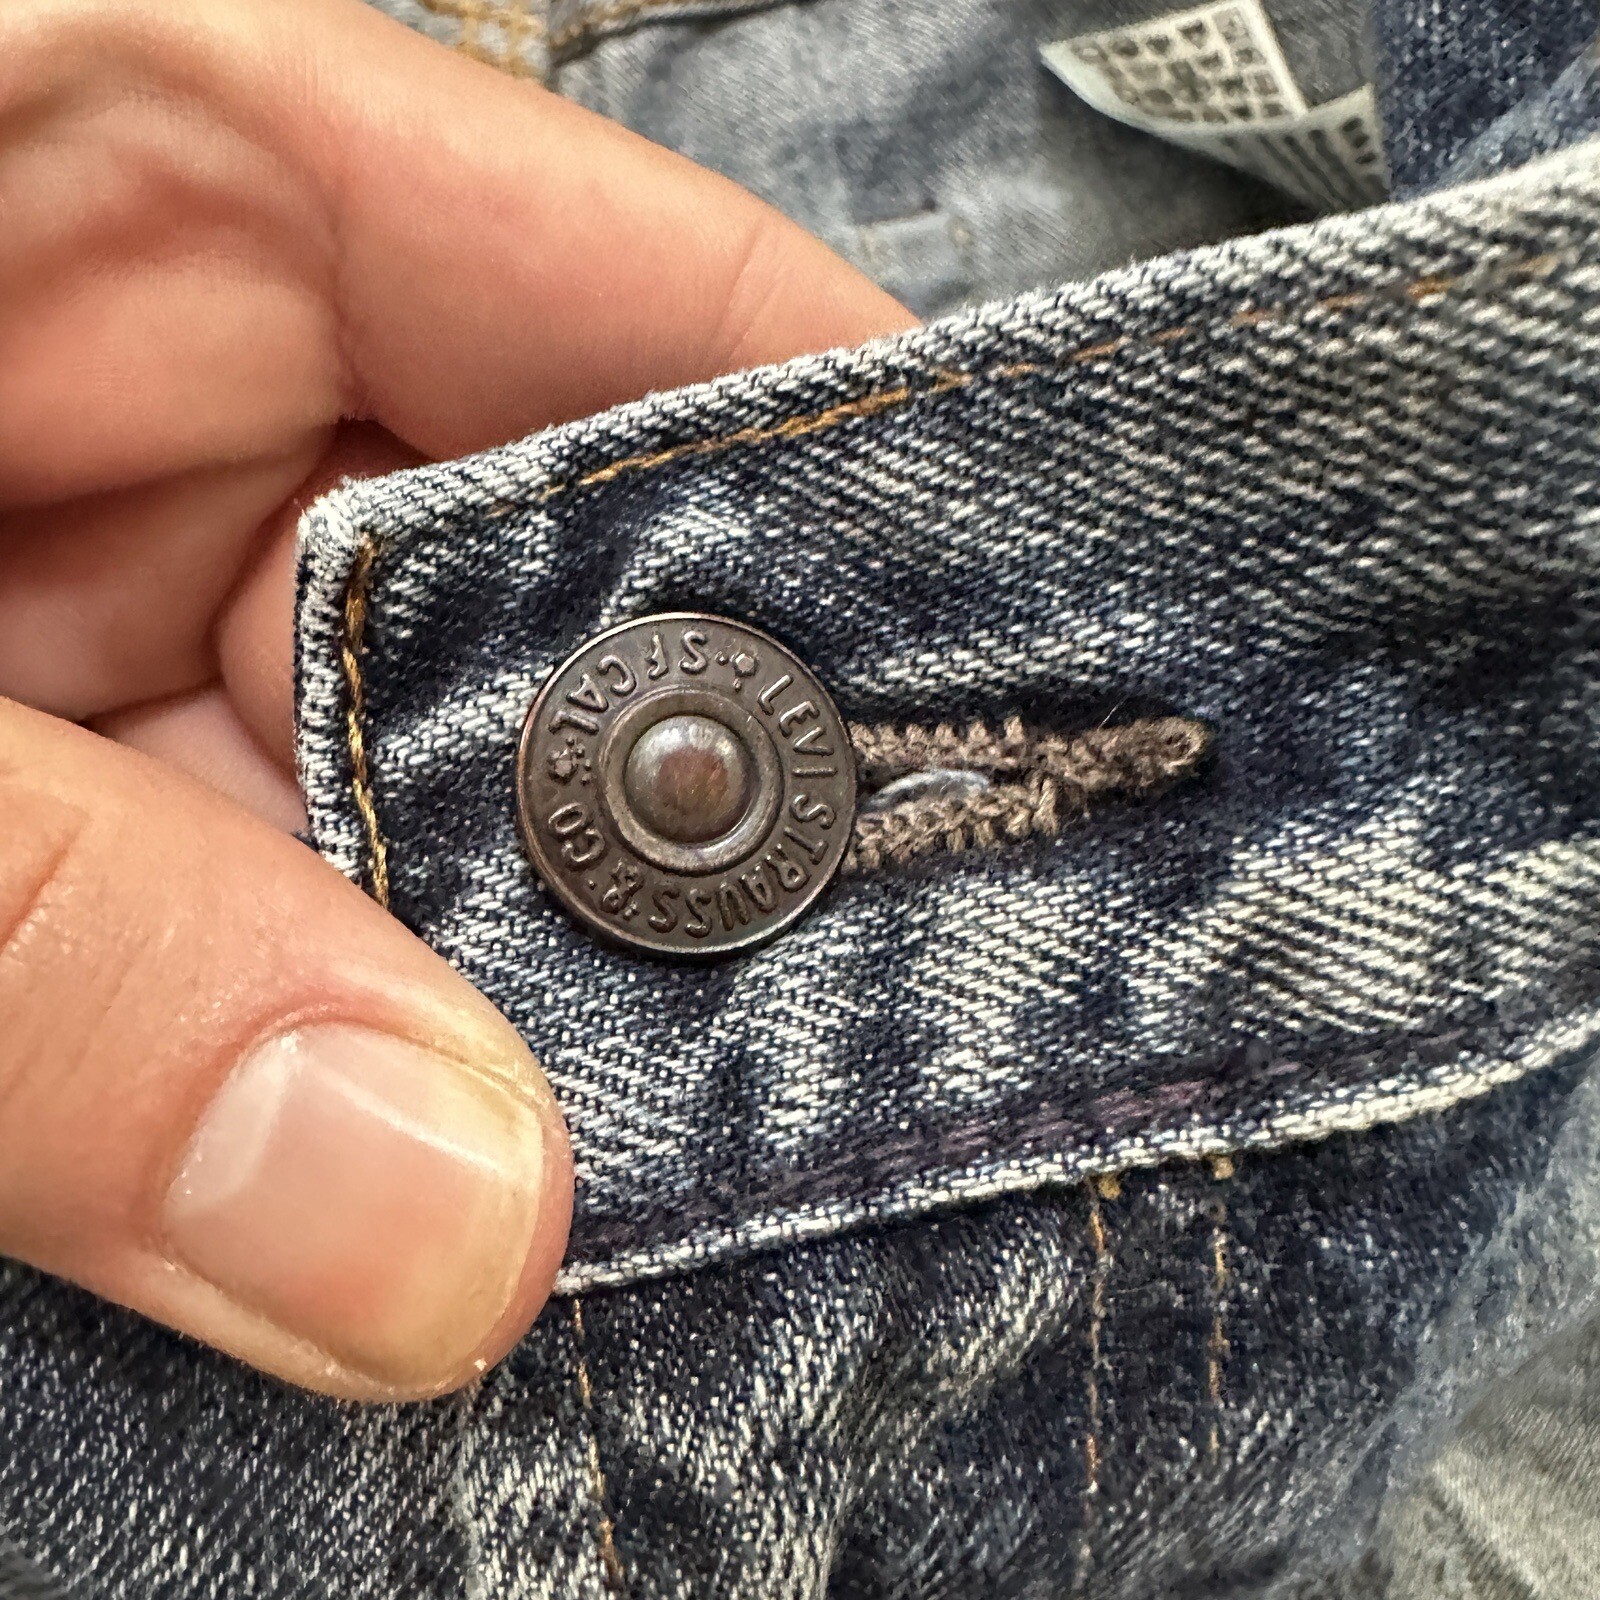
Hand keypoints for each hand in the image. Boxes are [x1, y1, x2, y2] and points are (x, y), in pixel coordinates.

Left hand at [0, 0, 912, 1398]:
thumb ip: (38, 943)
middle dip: (708, 876)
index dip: (881, 513)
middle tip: (873, 1099)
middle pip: (584, 638)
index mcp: (171, 155)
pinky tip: (430, 1263)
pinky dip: (347, 1125)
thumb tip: (425, 1225)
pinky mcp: (53, 845)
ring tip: (639, 1236)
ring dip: (516, 1053)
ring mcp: (137, 638)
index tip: (1059, 729)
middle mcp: (204, 404)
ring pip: (439, 851)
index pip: (664, 323)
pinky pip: (281, 980)